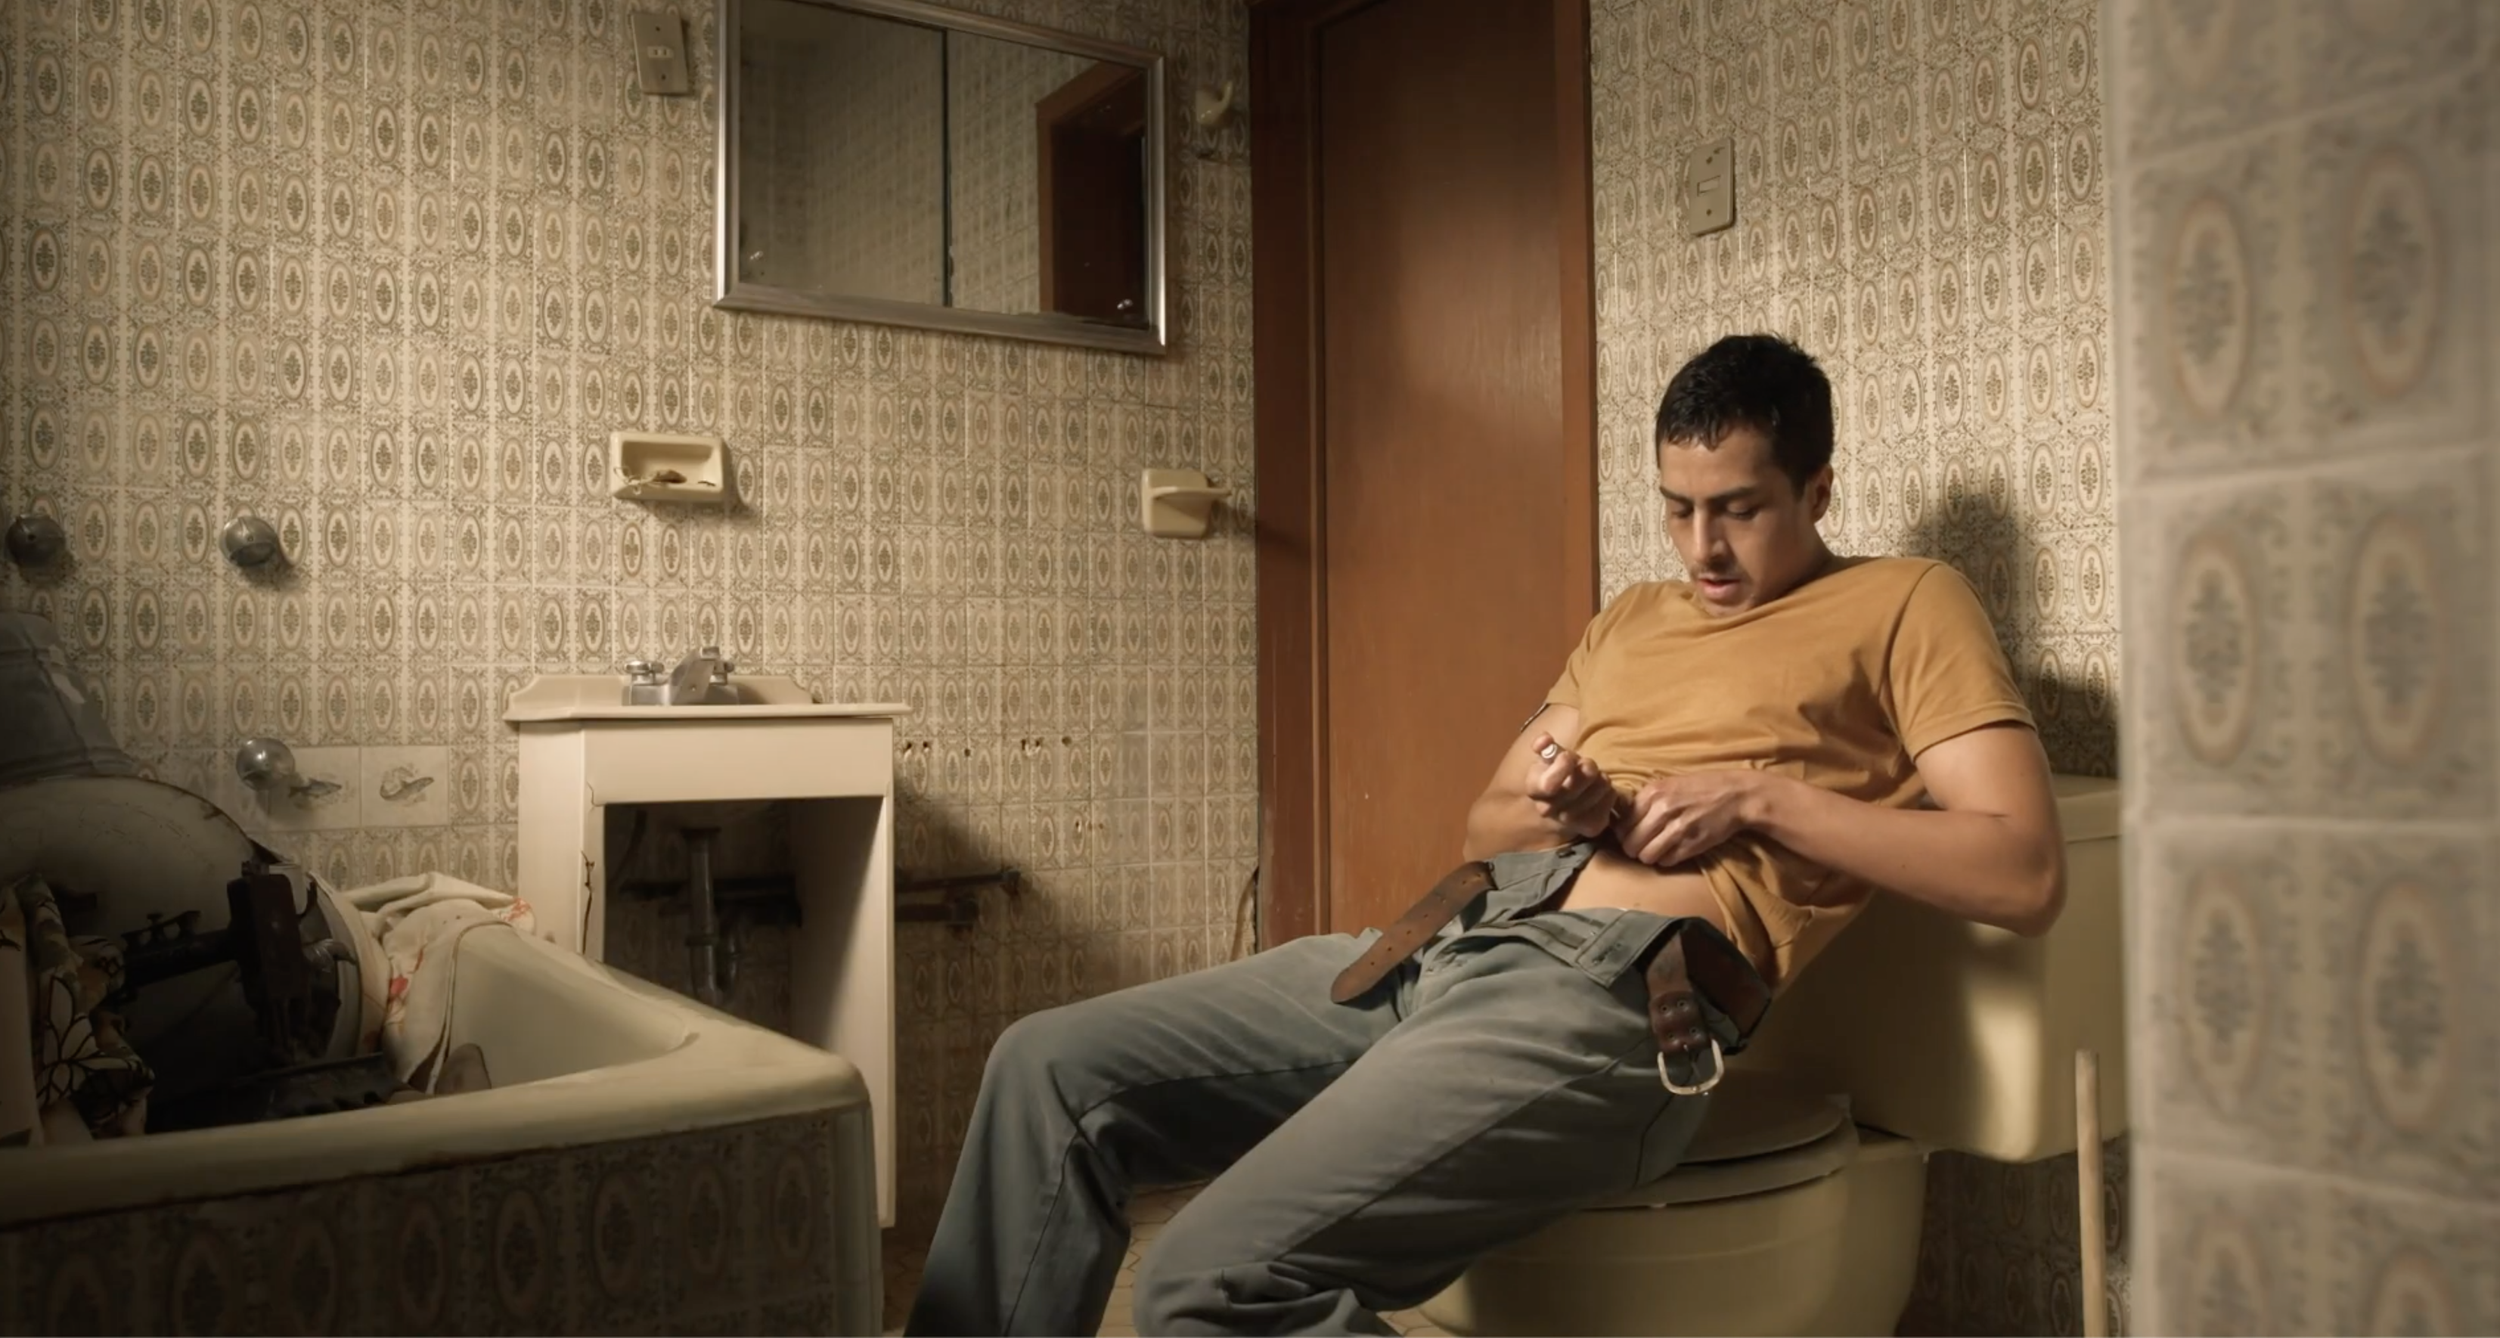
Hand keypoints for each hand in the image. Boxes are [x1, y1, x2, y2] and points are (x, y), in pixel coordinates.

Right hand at [1524, 733, 1616, 839]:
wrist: (1562, 806)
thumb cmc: (1556, 775)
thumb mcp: (1547, 758)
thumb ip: (1545, 746)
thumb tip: (1544, 739)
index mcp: (1535, 789)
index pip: (1548, 782)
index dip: (1563, 764)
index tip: (1569, 756)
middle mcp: (1548, 809)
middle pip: (1579, 782)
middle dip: (1587, 766)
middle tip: (1587, 764)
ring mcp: (1570, 821)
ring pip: (1599, 787)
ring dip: (1601, 777)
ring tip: (1594, 779)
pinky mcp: (1591, 827)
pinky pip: (1611, 800)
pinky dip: (1610, 791)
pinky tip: (1600, 792)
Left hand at [1612, 771, 1764, 867]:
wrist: (1737, 796)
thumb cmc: (1703, 787)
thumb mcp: (1670, 783)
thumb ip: (1647, 800)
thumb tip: (1624, 819)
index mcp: (1653, 792)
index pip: (1623, 823)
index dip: (1624, 832)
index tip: (1631, 834)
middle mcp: (1662, 810)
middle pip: (1630, 843)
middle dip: (1634, 848)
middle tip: (1642, 846)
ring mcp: (1677, 829)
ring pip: (1645, 856)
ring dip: (1649, 856)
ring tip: (1657, 850)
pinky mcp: (1691, 845)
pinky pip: (1666, 861)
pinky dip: (1666, 859)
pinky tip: (1673, 851)